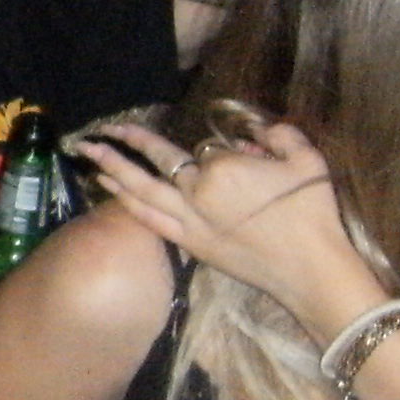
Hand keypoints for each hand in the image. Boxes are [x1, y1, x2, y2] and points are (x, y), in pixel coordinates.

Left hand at [68, 118, 380, 329]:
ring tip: (88, 153)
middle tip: (102, 130)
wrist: (311, 269)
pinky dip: (125, 201)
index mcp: (223, 169)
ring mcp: (188, 220)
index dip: (221, 150)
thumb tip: (253, 133)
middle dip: (126, 142)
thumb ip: (279, 134)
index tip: (237, 155)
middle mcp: (196, 192)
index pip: (206, 149)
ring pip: (140, 189)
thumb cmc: (312, 212)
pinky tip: (109, 189)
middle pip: (156, 160)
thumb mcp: (307, 159)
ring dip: (112, 169)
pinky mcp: (189, 243)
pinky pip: (148, 218)